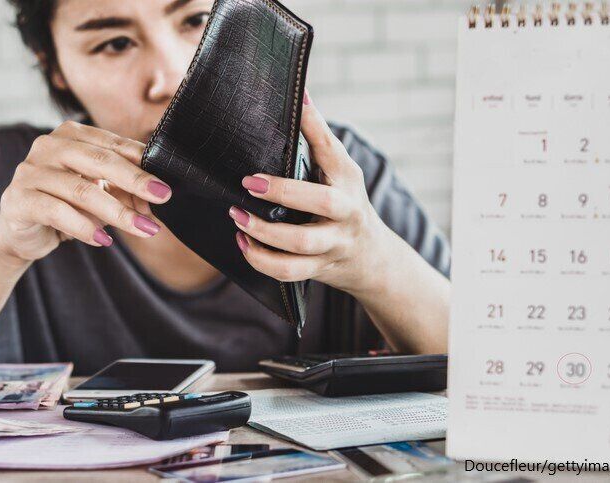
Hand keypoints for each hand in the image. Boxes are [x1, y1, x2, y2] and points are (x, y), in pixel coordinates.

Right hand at [0, 121, 171, 262]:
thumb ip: (127, 189)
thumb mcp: (102, 193)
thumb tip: (158, 196)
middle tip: (163, 197)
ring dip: (117, 212)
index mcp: (72, 134)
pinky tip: (105, 240)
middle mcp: (48, 145)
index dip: (143, 162)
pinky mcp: (18, 198)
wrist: (22, 230)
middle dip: (136, 181)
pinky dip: (84, 227)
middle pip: (100, 161)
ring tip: (143, 228)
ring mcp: (30, 170)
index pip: (114, 145)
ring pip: (82, 190)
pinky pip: (57, 212)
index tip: (168, 183)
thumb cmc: (67, 204)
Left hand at [229, 92, 389, 295]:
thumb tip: (299, 94)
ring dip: (264, 233)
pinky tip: (243, 243)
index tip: (295, 104)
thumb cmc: (346, 205)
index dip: (313, 125)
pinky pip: (288, 270)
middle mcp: (346, 211)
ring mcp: (334, 242)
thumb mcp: (340, 173)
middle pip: (321, 202)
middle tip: (249, 183)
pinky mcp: (320, 267)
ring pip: (301, 244)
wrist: (371, 258)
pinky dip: (261, 260)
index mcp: (348, 179)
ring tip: (238, 217)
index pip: (331, 148)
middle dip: (284, 192)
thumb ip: (319, 140)